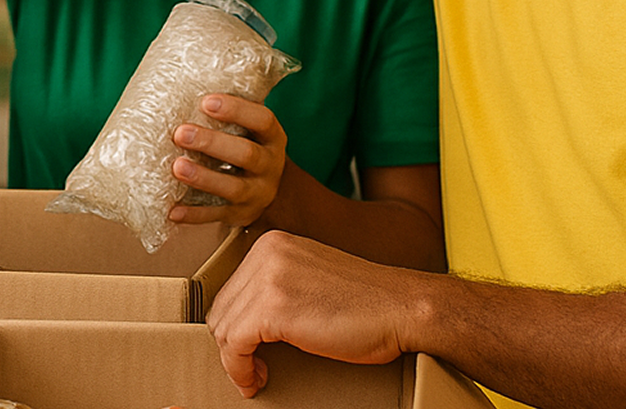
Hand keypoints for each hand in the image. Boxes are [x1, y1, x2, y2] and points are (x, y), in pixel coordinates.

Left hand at [169, 94, 286, 227]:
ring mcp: (258, 193)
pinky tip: (171, 210)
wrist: (266, 188)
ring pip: (233, 188)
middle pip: (247, 155)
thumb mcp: (247, 127)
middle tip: (180, 133)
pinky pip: (216, 216)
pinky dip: (193, 215)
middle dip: (213, 143)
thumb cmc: (244, 143)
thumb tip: (181, 76)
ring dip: (204, 178)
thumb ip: (227, 108)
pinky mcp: (241, 215)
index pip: (262, 120)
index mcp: (272, 137)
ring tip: (176, 167)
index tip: (206, 101)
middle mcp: (270, 165)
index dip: (236, 110)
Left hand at [206, 231, 418, 395]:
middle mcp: (266, 253)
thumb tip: (247, 318)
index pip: (232, 289)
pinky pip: (234, 345)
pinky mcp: (274, 307)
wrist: (403, 308)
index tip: (249, 349)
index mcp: (274, 244)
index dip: (236, 325)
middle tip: (250, 368)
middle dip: (232, 343)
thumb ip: (279, 286)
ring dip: (235, 360)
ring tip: (255, 376)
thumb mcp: (311, 279)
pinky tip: (255, 380)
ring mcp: (268, 278)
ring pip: (224, 328)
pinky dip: (239, 369)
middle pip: (222, 308)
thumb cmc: (368, 303)